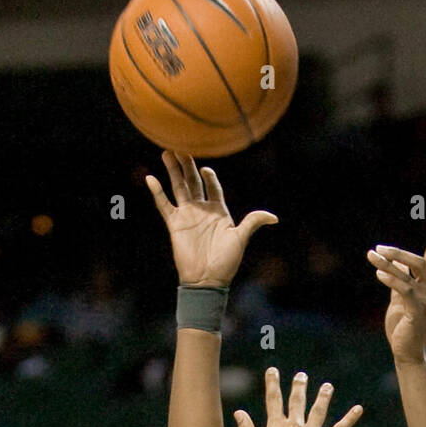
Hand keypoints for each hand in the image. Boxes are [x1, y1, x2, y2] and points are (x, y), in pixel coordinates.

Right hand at [146, 151, 276, 286]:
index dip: (210, 176)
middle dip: (188, 165)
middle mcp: (202, 210)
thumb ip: (253, 222)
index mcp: (219, 211)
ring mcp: (187, 215)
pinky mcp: (175, 224)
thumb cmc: (226, 262)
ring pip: (179, 187)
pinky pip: (164, 204)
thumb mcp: (241, 239)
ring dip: (173, 171)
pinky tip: (151, 178)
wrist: (207, 280)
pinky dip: (157, 192)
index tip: (206, 167)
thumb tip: (274, 217)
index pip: (213, 187)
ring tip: (167, 152)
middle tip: (181, 146)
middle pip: (193, 181)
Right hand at [234, 369, 362, 426]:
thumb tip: (239, 412)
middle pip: (297, 401)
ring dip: (323, 397)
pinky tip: (359, 409)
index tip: (273, 371)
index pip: (273, 399)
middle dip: (299, 386)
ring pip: (318, 410)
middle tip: (301, 376)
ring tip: (327, 387)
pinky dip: (350, 418)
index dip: (272, 383)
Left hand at [367, 219, 425, 364]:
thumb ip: (399, 282)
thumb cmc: (403, 328)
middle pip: (421, 262)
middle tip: (379, 248)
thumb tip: (395, 265)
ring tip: (372, 256)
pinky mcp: (418, 313)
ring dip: (389, 263)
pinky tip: (379, 274)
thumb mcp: (399, 301)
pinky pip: (405, 290)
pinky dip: (392, 279)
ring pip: (411, 274)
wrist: (407, 354)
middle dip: (399, 252)